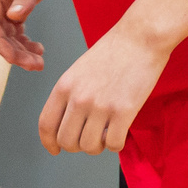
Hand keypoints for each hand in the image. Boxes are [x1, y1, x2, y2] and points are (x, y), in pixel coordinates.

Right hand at [0, 0, 63, 69]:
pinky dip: (24, 42)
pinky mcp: (16, 6)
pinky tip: (38, 49)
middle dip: (14, 52)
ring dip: (20, 51)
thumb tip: (14, 19)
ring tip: (39, 63)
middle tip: (35, 66)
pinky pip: (15, 31)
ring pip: (7, 35)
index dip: (1, 44)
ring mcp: (5, 3)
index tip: (17, 60)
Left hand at [37, 19, 170, 156]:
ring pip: (89, 146)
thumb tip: (68, 124)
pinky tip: (120, 133)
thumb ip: (70, 95)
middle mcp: (78, 98)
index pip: (46, 124)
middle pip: (66, 141)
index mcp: (64, 86)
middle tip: (88, 139)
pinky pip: (113, 144)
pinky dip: (116, 144)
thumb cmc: (113, 52)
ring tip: (105, 135)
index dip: (49, 143)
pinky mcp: (124, 111)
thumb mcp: (79, 71)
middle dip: (76, 146)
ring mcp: (101, 106)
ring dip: (97, 147)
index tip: (55, 149)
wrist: (141, 37)